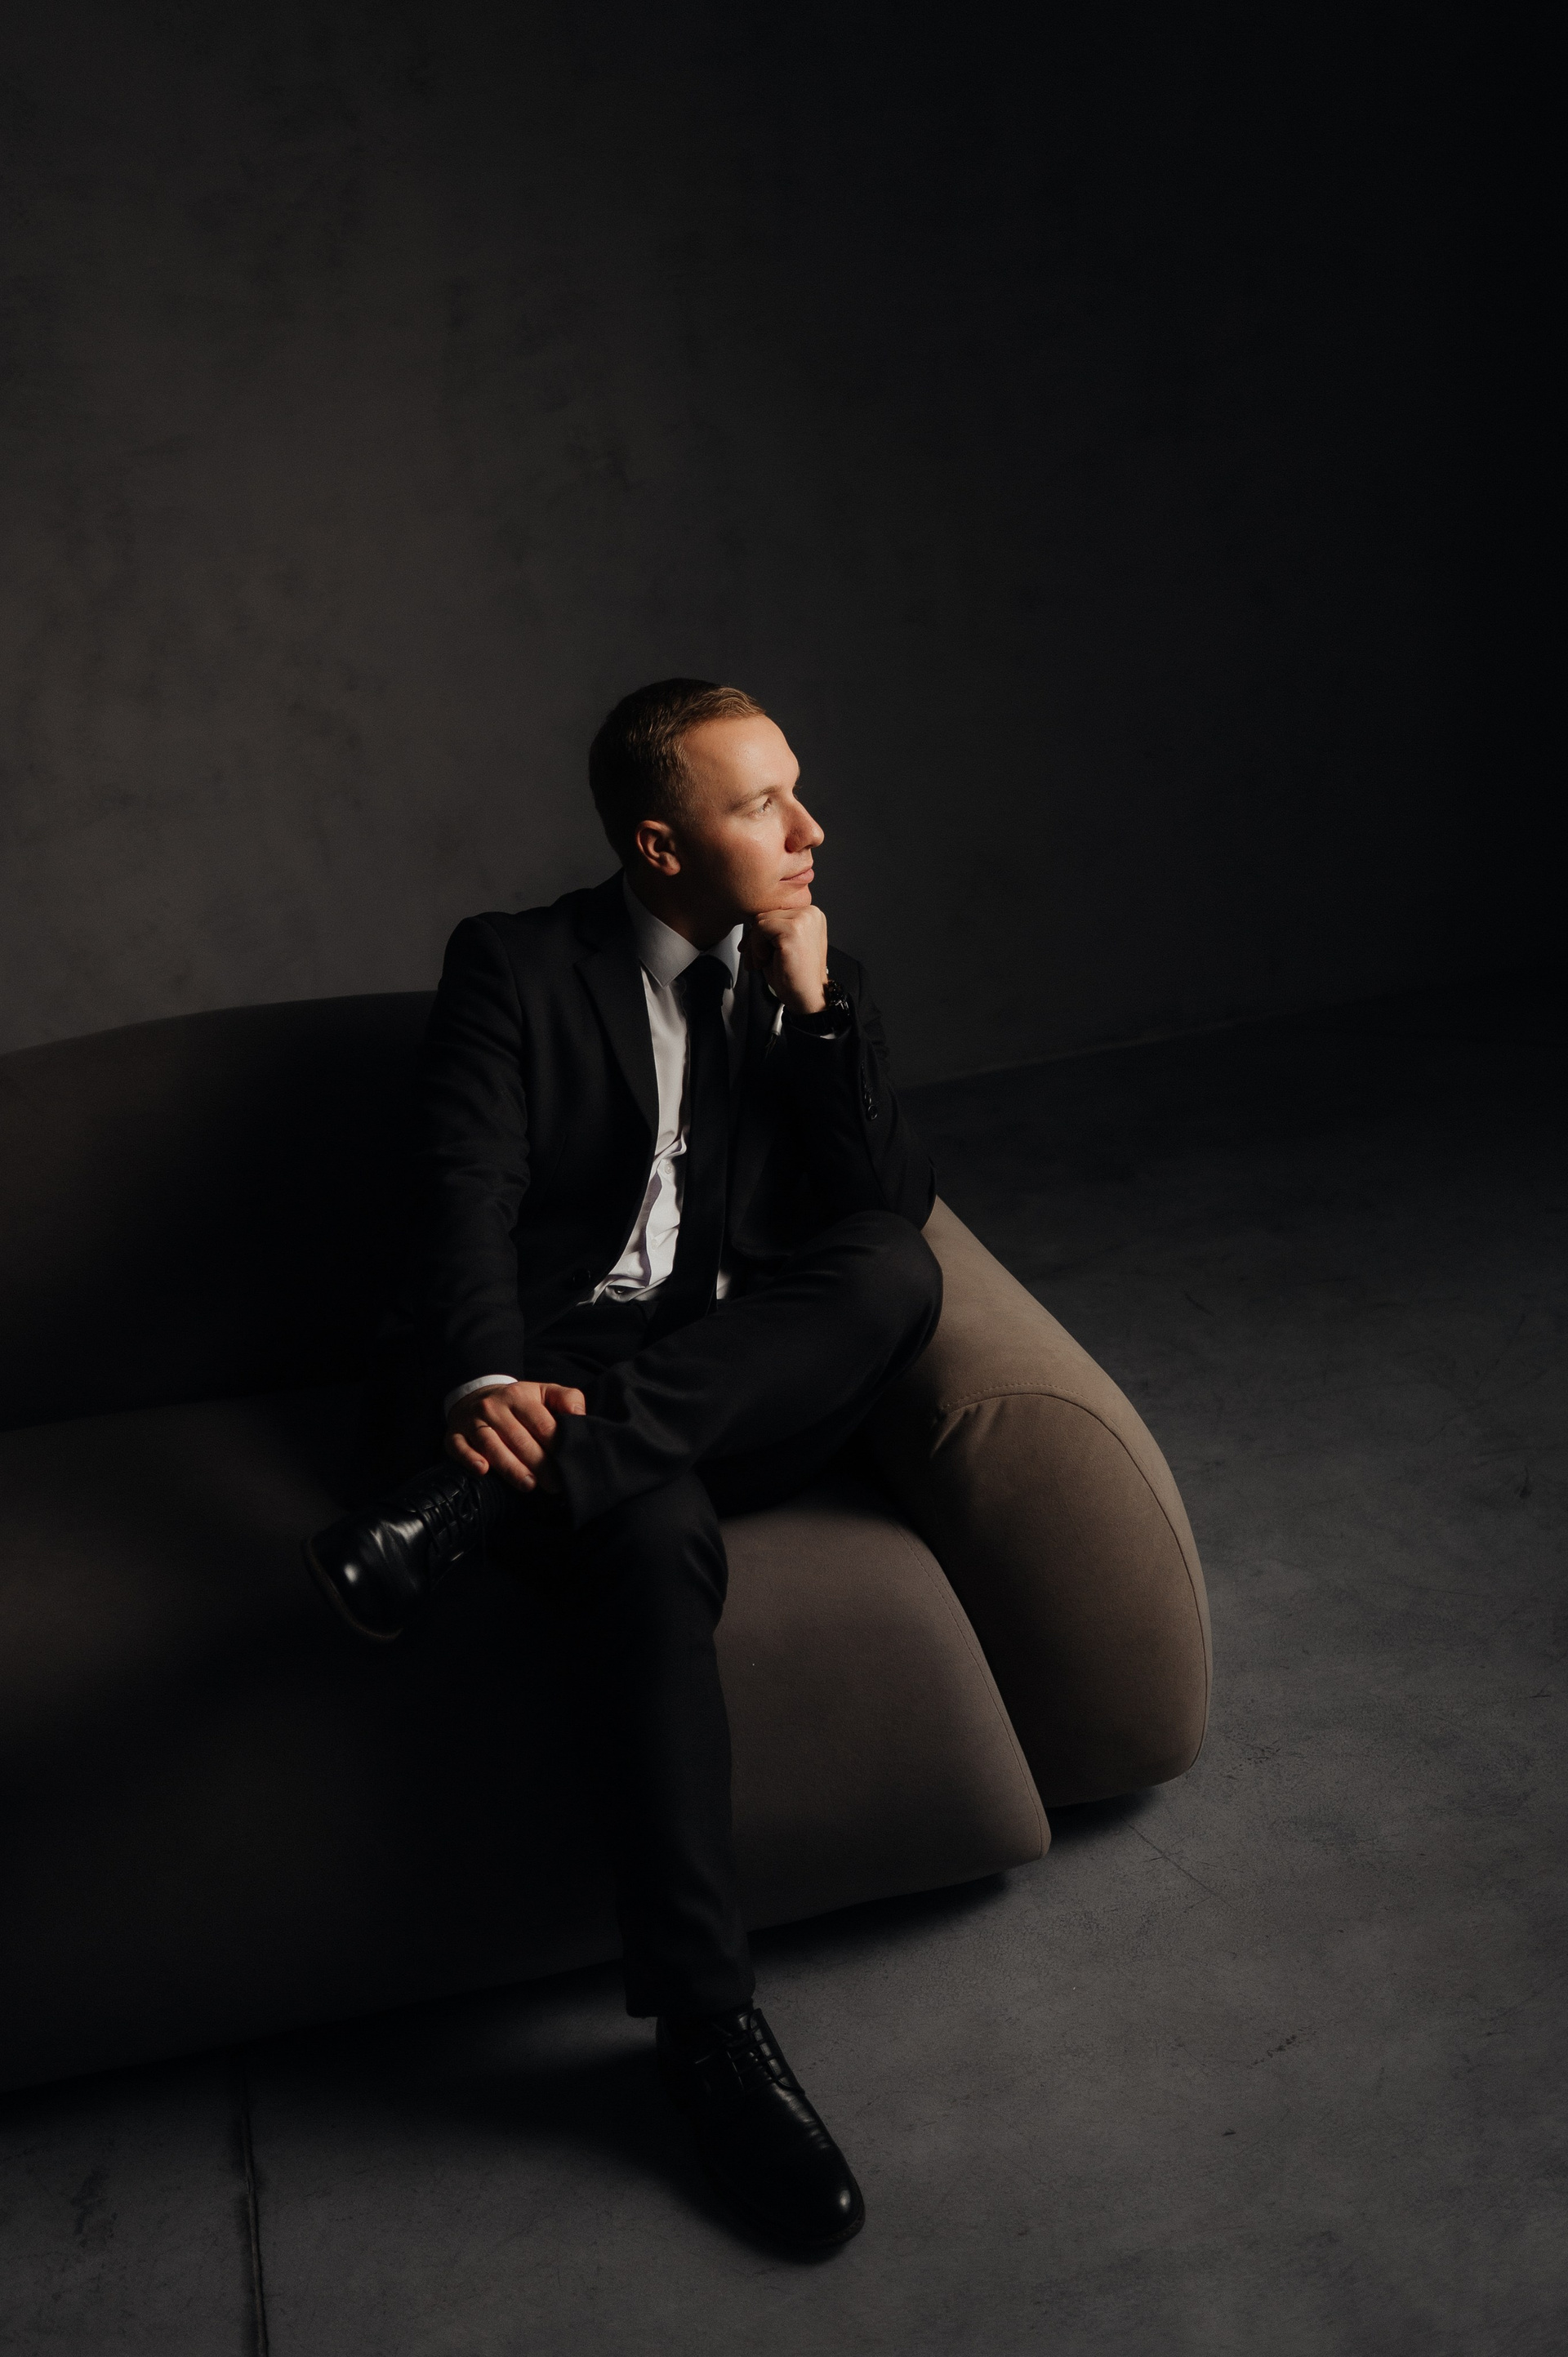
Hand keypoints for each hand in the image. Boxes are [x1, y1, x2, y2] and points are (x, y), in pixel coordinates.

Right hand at [444, 1379, 585, 1492]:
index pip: (540, 1422)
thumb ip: (566, 1399)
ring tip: (528, 1484)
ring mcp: (472, 1421)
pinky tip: (483, 1470)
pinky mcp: (454, 1435)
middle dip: (538, 1463)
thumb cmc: (517, 1402)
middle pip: (518, 1438)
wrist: (476, 1395)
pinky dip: (469, 1458)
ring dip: (510, 1466)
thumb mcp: (543, 1392)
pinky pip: (459, 1447)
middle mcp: (493, 1407)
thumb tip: (579, 1416)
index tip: (567, 1462)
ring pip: (491, 1445)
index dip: (555, 1444)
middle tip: (554, 1484)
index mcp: (519, 1396)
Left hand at [742, 903, 828, 1014]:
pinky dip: (756, 947)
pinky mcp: (793, 929)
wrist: (807, 998)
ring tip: (762, 962)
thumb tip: (749, 918)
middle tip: (755, 961)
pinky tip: (766, 960)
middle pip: (766, 914)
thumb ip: (773, 928)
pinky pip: (760, 928)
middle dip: (754, 939)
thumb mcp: (782, 944)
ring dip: (754, 945)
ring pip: (761, 920)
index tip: (753, 950)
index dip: (760, 932)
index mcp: (811, 915)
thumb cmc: (796, 976)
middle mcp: (810, 913)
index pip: (775, 912)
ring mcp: (804, 919)